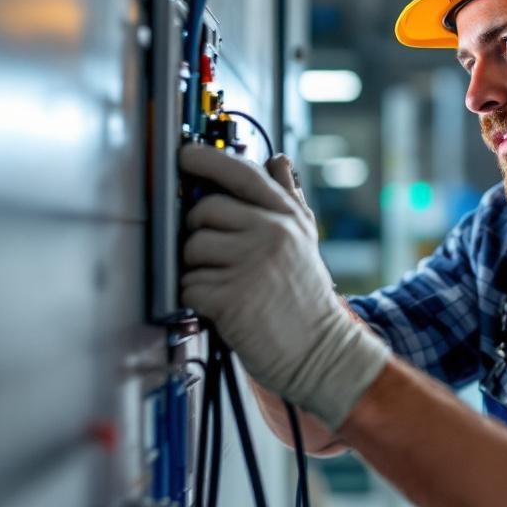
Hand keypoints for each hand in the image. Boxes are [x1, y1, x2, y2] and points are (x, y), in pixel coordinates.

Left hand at [180, 144, 388, 428]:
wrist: (320, 351)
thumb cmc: (306, 299)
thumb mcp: (305, 242)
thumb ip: (289, 199)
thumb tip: (278, 160)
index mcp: (287, 218)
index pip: (242, 174)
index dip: (207, 159)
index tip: (186, 155)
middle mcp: (271, 234)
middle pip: (205, 210)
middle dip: (198, 230)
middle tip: (213, 252)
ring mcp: (250, 265)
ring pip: (191, 248)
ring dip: (197, 268)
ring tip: (222, 283)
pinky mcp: (231, 297)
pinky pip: (189, 284)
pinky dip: (196, 298)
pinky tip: (220, 306)